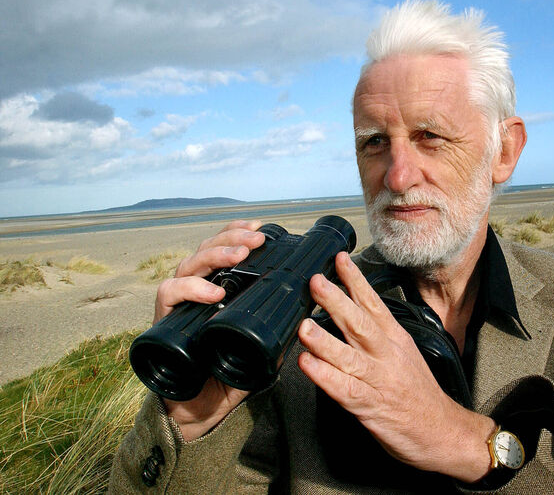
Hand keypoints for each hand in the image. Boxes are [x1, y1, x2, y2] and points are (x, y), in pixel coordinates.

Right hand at [153, 220, 265, 440]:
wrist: (199, 410)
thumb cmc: (226, 374)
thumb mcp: (257, 346)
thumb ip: (274, 328)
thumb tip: (303, 312)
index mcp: (216, 289)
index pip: (222, 250)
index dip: (237, 234)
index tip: (260, 229)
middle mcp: (194, 291)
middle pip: (206, 250)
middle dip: (232, 240)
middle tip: (256, 241)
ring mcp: (178, 304)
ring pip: (189, 265)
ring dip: (215, 255)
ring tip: (240, 256)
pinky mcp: (163, 321)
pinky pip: (170, 294)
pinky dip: (191, 289)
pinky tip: (214, 292)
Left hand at [297, 252, 495, 481]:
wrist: (444, 432)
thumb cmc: (420, 394)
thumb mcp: (405, 355)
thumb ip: (380, 337)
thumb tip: (352, 317)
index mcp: (396, 340)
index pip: (374, 304)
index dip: (356, 281)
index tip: (339, 260)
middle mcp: (387, 355)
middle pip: (360, 323)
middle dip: (337, 301)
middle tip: (316, 281)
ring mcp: (378, 380)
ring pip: (349, 356)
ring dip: (325, 340)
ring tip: (304, 325)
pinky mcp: (369, 407)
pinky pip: (344, 390)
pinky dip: (325, 376)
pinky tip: (307, 365)